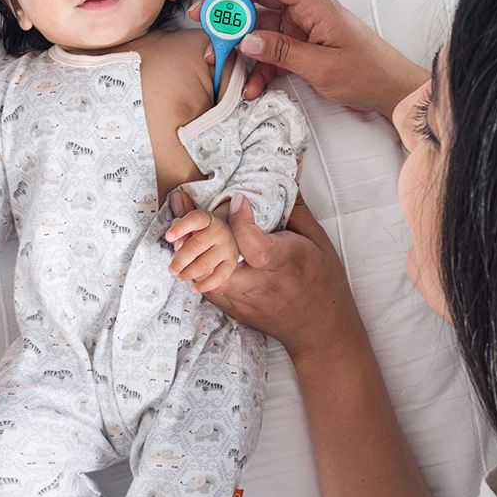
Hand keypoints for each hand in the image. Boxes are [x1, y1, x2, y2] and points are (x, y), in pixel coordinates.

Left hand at [165, 196, 239, 293]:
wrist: (229, 236)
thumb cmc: (203, 232)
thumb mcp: (192, 224)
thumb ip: (181, 222)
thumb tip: (174, 208)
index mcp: (208, 219)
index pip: (195, 219)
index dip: (181, 227)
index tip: (168, 237)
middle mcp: (220, 232)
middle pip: (196, 246)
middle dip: (180, 260)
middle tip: (171, 269)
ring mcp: (228, 248)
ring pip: (205, 264)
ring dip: (189, 273)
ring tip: (179, 276)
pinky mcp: (231, 263)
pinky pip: (219, 278)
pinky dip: (205, 285)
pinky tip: (194, 288)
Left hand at [177, 190, 366, 364]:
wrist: (318, 329)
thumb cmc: (323, 280)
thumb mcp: (317, 240)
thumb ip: (296, 206)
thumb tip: (293, 167)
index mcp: (285, 261)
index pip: (254, 244)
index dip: (241, 221)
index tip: (237, 199)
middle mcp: (261, 282)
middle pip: (219, 261)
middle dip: (196, 234)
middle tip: (179, 203)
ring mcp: (244, 300)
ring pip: (205, 276)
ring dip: (188, 250)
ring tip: (174, 226)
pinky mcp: (234, 309)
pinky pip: (208, 287)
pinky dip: (196, 267)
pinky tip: (186, 248)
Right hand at [188, 0, 427, 116]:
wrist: (392, 90)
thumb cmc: (367, 73)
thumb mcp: (323, 66)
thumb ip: (283, 52)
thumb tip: (247, 39)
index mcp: (314, 5)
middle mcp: (306, 12)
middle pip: (260, 2)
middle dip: (229, 11)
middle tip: (202, 21)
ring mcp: (304, 31)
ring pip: (262, 31)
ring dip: (240, 45)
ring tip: (217, 60)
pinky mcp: (304, 50)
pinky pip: (274, 53)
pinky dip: (259, 68)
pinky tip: (249, 87)